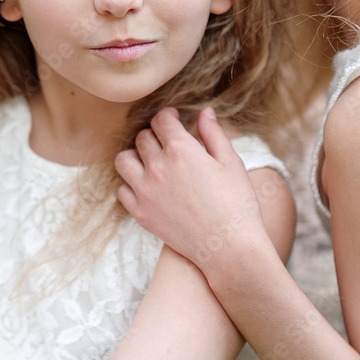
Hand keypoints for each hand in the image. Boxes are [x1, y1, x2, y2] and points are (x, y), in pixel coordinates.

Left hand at [115, 107, 267, 268]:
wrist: (230, 248)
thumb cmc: (237, 204)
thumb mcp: (230, 162)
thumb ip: (214, 133)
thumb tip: (205, 112)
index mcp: (181, 149)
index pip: (161, 120)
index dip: (168, 116)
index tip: (174, 120)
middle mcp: (158, 167)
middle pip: (143, 138)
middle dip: (155, 135)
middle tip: (167, 143)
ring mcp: (145, 192)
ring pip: (123, 160)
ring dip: (135, 156)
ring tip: (151, 162)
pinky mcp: (141, 214)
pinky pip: (122, 190)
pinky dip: (131, 184)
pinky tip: (147, 186)